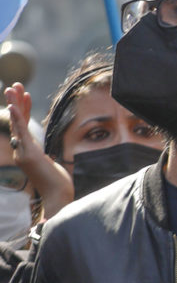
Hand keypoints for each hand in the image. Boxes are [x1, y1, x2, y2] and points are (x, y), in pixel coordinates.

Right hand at [5, 83, 70, 215]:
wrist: (58, 197)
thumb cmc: (58, 184)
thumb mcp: (52, 166)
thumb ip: (46, 158)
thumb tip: (48, 157)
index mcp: (27, 151)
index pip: (24, 126)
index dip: (25, 110)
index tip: (26, 95)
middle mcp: (22, 150)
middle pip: (17, 122)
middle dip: (16, 102)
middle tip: (14, 85)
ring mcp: (23, 152)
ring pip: (17, 124)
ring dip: (15, 104)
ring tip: (12, 88)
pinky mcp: (29, 155)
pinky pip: (21, 133)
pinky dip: (18, 119)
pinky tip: (14, 107)